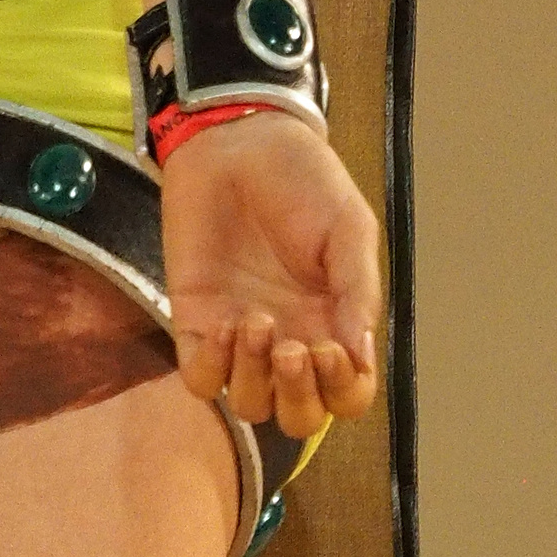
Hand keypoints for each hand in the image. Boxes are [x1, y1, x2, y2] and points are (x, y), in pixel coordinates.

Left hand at [161, 111, 382, 443]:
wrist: (238, 139)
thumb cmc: (302, 178)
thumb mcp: (349, 228)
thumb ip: (358, 293)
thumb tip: (363, 360)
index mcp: (334, 323)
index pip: (347, 394)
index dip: (343, 389)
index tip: (330, 348)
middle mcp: (290, 341)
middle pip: (298, 416)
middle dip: (299, 397)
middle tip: (295, 347)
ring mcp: (240, 336)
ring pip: (249, 405)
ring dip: (256, 379)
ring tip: (258, 321)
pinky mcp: (194, 321)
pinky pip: (200, 380)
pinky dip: (213, 369)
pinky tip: (225, 324)